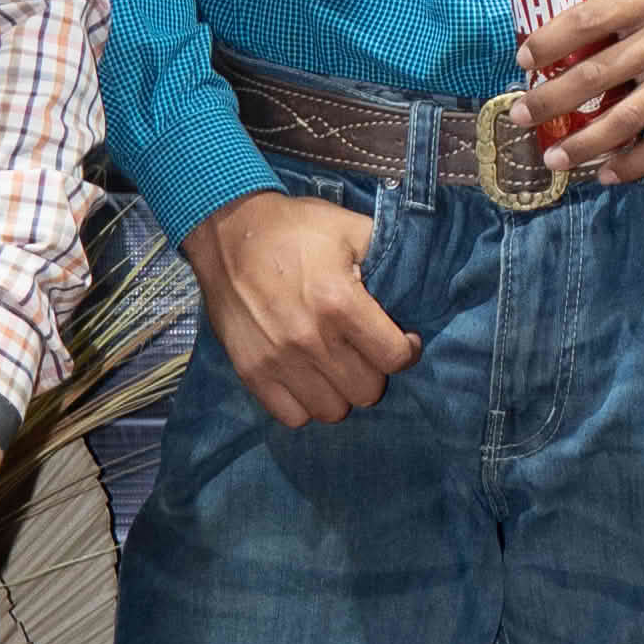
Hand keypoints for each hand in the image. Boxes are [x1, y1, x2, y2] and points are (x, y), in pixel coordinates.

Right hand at [190, 187, 419, 426]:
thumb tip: (416, 282)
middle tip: (365, 351)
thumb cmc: (293, 228)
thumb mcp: (350, 228)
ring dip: (340, 391)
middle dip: (373, 371)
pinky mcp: (250, 371)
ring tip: (336, 367)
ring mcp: (277, 360)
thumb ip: (387, 256)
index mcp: (339, 303)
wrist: (227, 231)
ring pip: (332, 410)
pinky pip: (292, 416)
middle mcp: (309, 339)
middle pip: (366, 391)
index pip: (394, 358)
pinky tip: (307, 378)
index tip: (402, 340)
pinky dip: (304, 403)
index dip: (405, 351)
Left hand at [516, 0, 643, 178]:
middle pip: (598, 74)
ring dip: (584, 143)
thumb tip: (569, 8)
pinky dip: (634, 163)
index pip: (588, 19)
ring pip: (627, 118)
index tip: (525, 60)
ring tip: (554, 159)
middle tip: (522, 115)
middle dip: (552, 100)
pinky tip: (606, 173)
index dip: (550, 41)